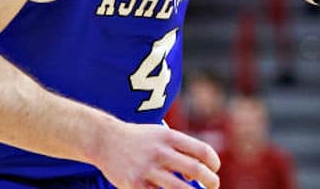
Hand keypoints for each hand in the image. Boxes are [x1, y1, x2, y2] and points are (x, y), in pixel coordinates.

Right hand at [94, 122, 219, 188]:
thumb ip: (179, 149)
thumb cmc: (138, 139)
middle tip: (213, 186)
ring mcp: (147, 169)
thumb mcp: (159, 134)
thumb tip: (199, 175)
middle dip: (211, 182)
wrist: (105, 140)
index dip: (214, 163)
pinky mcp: (135, 185)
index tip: (214, 170)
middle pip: (196, 170)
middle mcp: (160, 152)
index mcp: (169, 137)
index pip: (202, 151)